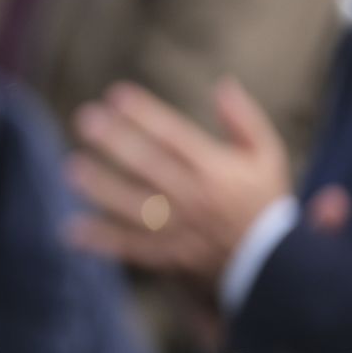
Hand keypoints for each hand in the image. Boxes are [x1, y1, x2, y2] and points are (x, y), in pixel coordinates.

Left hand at [66, 78, 291, 291]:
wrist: (279, 269)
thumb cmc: (265, 204)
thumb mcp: (267, 159)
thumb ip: (244, 121)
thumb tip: (224, 84)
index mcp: (217, 170)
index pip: (174, 136)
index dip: (145, 115)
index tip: (116, 95)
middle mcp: (197, 198)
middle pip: (150, 166)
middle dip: (117, 142)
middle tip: (86, 119)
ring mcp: (182, 230)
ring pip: (136, 207)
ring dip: (103, 189)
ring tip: (73, 168)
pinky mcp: (172, 259)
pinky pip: (133, 249)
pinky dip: (103, 241)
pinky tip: (73, 230)